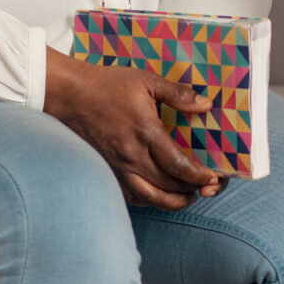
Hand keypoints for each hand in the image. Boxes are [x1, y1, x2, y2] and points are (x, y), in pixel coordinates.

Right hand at [43, 51, 226, 208]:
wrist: (71, 95)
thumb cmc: (108, 85)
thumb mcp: (146, 81)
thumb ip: (178, 94)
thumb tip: (206, 104)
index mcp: (146, 132)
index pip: (177, 164)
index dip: (198, 175)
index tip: (212, 177)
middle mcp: (132, 155)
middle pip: (167, 185)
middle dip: (190, 189)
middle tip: (206, 187)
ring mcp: (117, 166)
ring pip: (149, 196)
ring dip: (171, 202)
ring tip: (187, 198)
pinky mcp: (107, 170)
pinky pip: (129, 195)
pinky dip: (147, 201)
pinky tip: (158, 196)